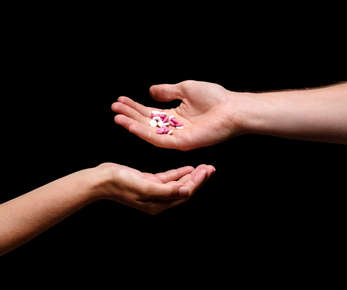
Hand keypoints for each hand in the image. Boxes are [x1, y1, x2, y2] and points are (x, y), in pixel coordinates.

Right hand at [89, 163, 214, 214]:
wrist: (101, 180)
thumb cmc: (121, 183)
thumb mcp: (145, 186)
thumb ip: (167, 190)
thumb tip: (186, 192)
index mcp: (159, 205)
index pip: (184, 194)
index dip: (197, 183)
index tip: (207, 171)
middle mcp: (158, 201)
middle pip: (184, 190)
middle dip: (198, 180)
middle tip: (210, 168)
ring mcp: (153, 192)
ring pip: (178, 184)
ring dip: (191, 176)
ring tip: (203, 167)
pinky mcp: (149, 183)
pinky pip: (168, 179)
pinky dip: (178, 174)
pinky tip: (188, 168)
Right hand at [112, 80, 238, 150]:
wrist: (232, 108)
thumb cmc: (214, 97)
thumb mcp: (185, 88)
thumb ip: (167, 91)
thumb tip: (150, 91)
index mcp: (175, 115)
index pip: (150, 112)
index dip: (135, 107)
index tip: (120, 100)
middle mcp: (174, 127)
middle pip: (146, 123)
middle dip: (130, 115)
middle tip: (114, 108)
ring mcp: (177, 136)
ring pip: (150, 132)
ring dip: (133, 124)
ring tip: (117, 116)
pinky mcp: (182, 143)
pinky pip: (159, 140)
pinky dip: (144, 133)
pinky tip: (132, 126)